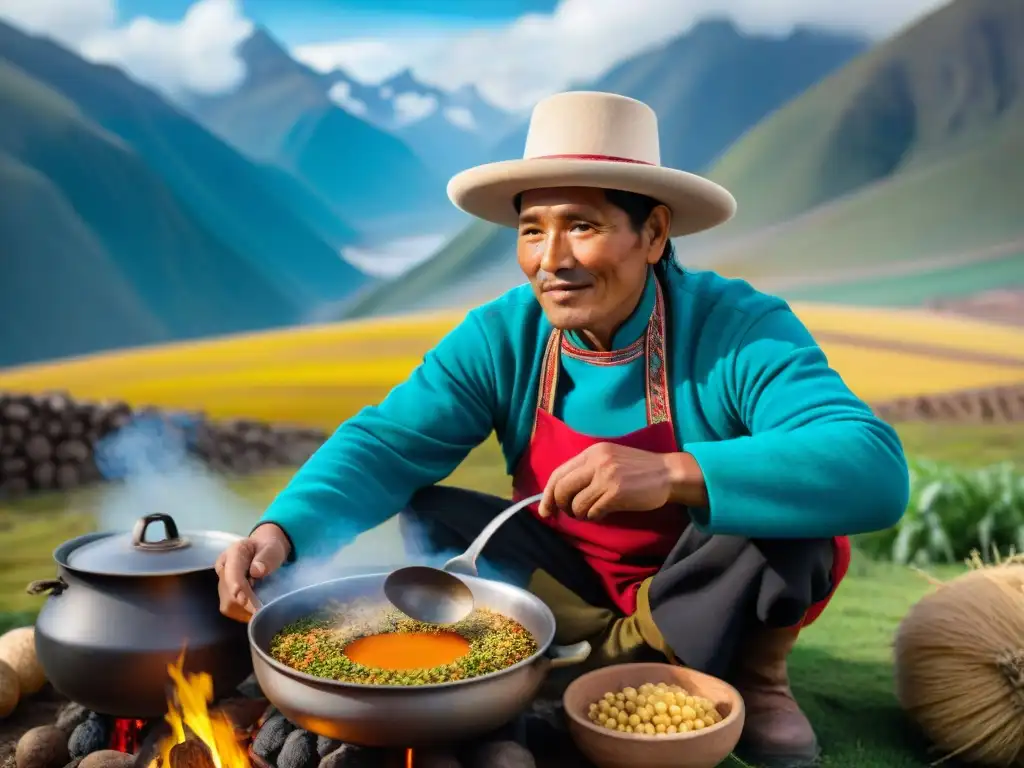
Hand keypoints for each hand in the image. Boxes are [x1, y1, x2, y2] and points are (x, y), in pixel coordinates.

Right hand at [215, 524, 290, 621]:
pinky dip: (245, 613)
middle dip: (245, 603)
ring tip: (261, 605)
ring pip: (228, 604)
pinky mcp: (226, 595)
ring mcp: (223, 583)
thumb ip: (266, 558)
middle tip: (263, 607)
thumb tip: (256, 571)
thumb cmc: (269, 550)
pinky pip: (232, 610)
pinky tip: (255, 609)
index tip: (243, 600)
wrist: (265, 552)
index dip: (236, 586)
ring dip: (245, 610)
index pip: (231, 571)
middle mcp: (223, 568)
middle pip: (227, 592)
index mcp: (234, 553)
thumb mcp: (272, 549)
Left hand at [538, 444, 702, 520]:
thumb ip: (587, 470)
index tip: (546, 510)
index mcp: (591, 452)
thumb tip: (561, 492)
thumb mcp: (609, 459)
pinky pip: (592, 512)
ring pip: (576, 504)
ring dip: (579, 514)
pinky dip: (593, 517)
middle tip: (569, 514)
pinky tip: (601, 514)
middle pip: (562, 489)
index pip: (558, 473)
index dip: (547, 494)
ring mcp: (606, 477)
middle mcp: (596, 462)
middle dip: (561, 506)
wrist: (668, 473)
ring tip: (590, 513)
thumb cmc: (638, 469)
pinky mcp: (615, 493)